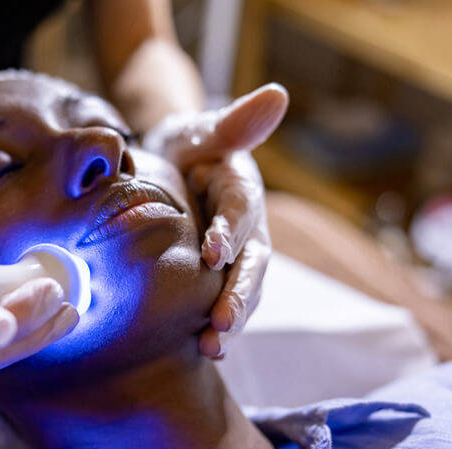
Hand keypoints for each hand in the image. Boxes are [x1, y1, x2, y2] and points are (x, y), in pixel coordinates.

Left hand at [144, 84, 287, 357]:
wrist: (173, 168)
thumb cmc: (188, 145)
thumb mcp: (205, 129)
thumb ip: (234, 121)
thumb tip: (277, 94)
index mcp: (243, 188)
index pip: (243, 209)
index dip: (232, 230)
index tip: (214, 252)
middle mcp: (249, 227)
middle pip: (253, 263)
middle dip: (238, 294)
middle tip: (220, 323)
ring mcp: (238, 255)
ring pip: (244, 290)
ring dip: (231, 320)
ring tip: (212, 348)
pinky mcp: (221, 276)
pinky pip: (225, 301)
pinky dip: (218, 326)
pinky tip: (204, 351)